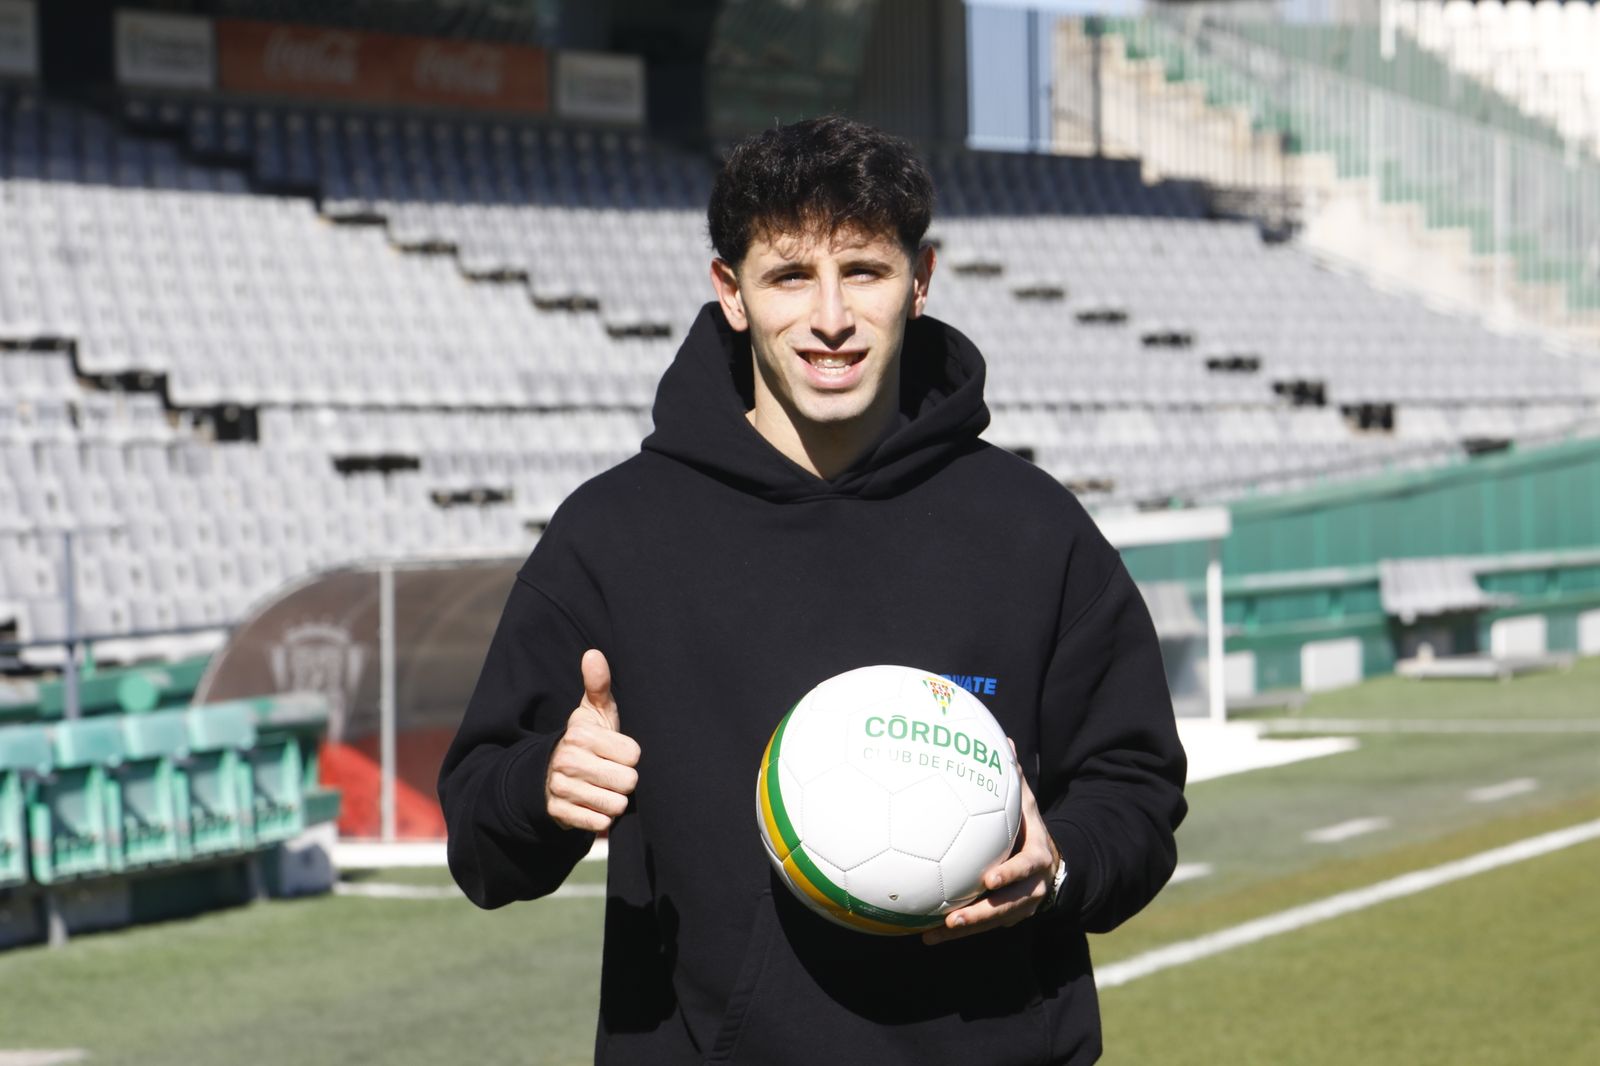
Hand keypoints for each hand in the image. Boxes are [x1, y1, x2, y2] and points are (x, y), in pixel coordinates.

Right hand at [545, 649, 640, 832]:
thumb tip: (593, 653)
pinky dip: (601, 818)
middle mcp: (569, 761)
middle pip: (628, 781)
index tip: (616, 752)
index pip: (633, 754)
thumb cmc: (585, 741)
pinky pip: (601, 823)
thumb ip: (598, 685)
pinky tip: (592, 804)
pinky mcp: (560, 814)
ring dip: (614, 801)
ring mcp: (562, 789)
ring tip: (602, 788)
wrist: (548, 775)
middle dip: (624, 780)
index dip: (629, 756)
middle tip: (610, 772)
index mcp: (581, 735)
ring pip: (616, 804)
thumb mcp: (592, 713)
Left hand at [923, 745, 1058, 945]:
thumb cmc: (1028, 827)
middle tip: (953, 918)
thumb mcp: (1026, 804)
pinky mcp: (1006, 919)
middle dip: (981, 915)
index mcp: (1037, 858)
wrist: (1051, 864)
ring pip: (992, 922)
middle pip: (1009, 906)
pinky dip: (957, 933)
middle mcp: (1032, 888)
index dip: (1010, 874)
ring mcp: (1020, 907)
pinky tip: (927, 935)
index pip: (1026, 868)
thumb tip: (1003, 740)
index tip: (988, 879)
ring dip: (964, 930)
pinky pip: (982, 928)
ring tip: (934, 934)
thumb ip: (1014, 778)